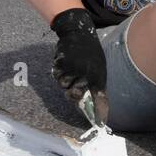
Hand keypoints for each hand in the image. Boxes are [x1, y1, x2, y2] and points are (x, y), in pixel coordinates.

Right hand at [50, 8, 108, 123]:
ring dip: (65, 80)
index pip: (99, 98)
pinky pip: (57, 76)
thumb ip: (97, 85)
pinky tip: (64, 63)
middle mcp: (87, 75)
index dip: (99, 111)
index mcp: (99, 76)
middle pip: (74, 96)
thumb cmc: (91, 52)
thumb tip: (99, 104)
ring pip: (63, 86)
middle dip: (72, 92)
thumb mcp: (99, 68)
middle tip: (73, 84)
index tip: (99, 123)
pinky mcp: (62, 64)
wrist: (79, 32)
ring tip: (70, 69)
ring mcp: (73, 70)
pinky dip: (58, 72)